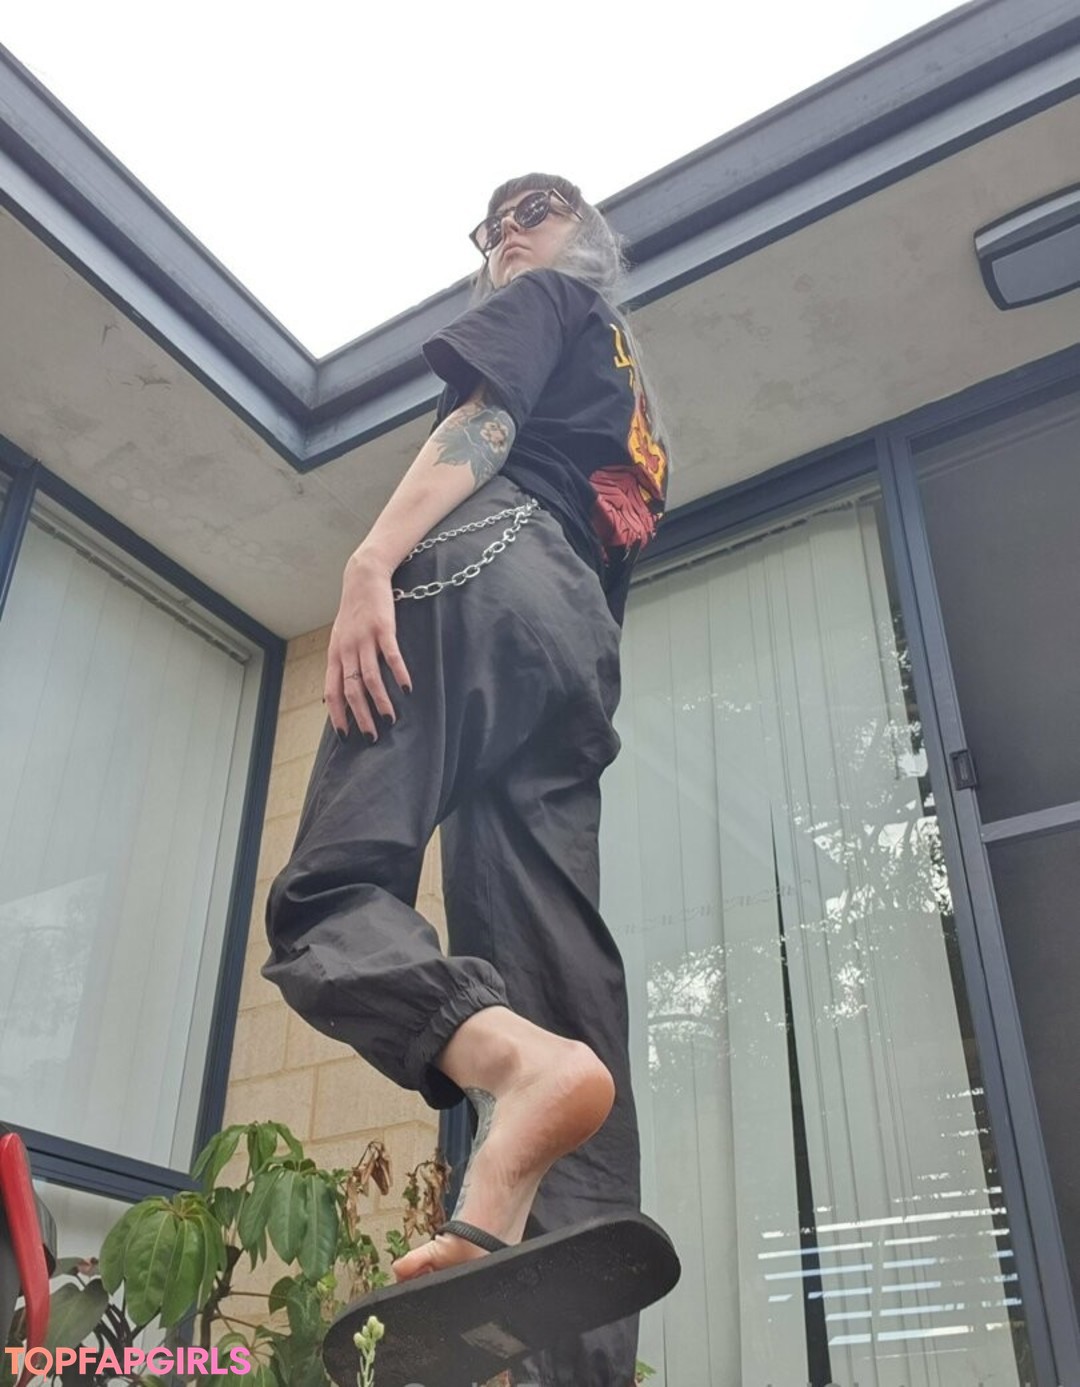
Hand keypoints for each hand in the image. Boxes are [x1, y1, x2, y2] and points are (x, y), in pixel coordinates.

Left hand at [325, 550, 411, 740]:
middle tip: (372, 736)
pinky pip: (391, 656)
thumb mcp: (339, 638)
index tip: (346, 736)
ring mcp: (365, 639)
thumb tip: (331, 696)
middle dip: (361, 716)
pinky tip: (407, 688)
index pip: (333, 691)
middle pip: (351, 689)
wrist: (363, 577)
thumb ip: (339, 665)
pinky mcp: (383, 628)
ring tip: (390, 719)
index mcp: (335, 654)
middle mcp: (347, 649)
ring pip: (370, 677)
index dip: (338, 715)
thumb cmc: (354, 611)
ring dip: (380, 701)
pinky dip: (399, 674)